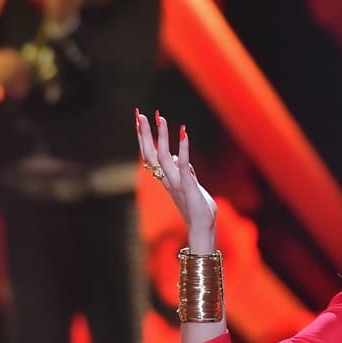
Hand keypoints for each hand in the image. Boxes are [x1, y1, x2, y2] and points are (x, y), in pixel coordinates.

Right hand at [136, 109, 216, 248]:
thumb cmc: (198, 207)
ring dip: (161, 137)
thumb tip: (178, 158)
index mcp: (166, 179)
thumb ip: (184, 171)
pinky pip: (184, 165)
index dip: (143, 138)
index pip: (150, 155)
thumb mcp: (190, 184)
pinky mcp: (189, 186)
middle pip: (150, 154)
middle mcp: (167, 180)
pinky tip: (184, 133)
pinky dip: (183, 149)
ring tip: (160, 118)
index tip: (139, 120)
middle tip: (139, 114)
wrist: (202, 228)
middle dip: (144, 134)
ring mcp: (176, 183)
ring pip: (163, 157)